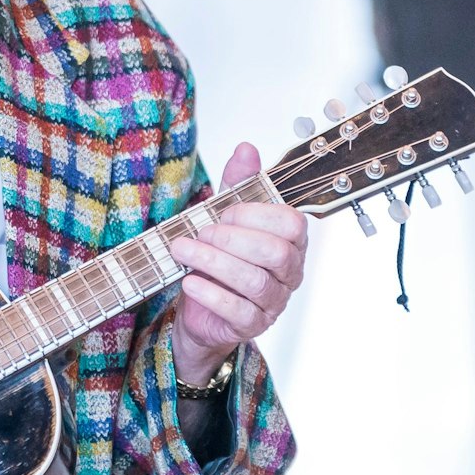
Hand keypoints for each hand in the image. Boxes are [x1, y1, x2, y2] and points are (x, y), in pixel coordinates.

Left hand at [168, 143, 308, 383]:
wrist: (199, 306)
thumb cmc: (218, 257)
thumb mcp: (225, 215)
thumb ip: (238, 183)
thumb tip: (246, 149)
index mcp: (290, 242)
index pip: (292, 224)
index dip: (255, 214)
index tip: (223, 211)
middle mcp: (289, 273)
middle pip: (275, 253)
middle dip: (232, 238)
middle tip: (200, 232)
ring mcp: (274, 302)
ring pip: (255, 281)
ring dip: (213, 261)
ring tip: (183, 250)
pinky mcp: (253, 325)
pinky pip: (238, 311)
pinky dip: (210, 293)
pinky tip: (189, 281)